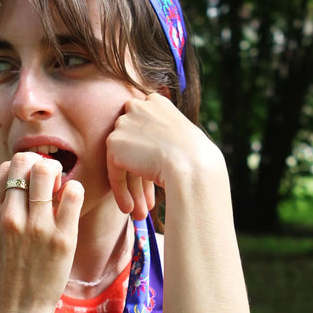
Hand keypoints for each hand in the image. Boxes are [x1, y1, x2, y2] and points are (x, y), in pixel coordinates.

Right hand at [0, 153, 83, 312]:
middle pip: (26, 162)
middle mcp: (10, 216)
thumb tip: (18, 179)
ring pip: (47, 171)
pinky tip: (71, 203)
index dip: (23, 167)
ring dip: (58, 174)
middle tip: (50, 181)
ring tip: (61, 190)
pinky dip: (75, 190)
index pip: (7, 167)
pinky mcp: (62, 238)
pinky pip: (73, 193)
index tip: (33, 182)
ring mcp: (36, 227)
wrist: (15, 311)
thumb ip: (0, 208)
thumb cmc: (6, 273)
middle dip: (42, 164)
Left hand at [106, 92, 212, 217]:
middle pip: (132, 146)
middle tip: (147, 201)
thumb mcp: (182, 139)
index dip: (148, 157)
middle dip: (138, 176)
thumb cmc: (197, 158)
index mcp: (156, 102)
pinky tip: (129, 209)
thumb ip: (163, 138)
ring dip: (131, 188)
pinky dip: (120, 192)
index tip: (154, 179)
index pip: (144, 130)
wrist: (193, 164)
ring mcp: (124, 123)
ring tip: (139, 211)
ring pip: (122, 161)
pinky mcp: (114, 143)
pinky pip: (114, 172)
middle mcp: (137, 106)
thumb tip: (150, 156)